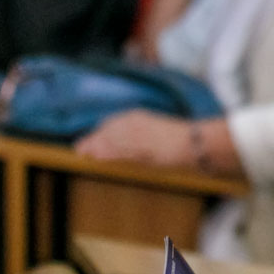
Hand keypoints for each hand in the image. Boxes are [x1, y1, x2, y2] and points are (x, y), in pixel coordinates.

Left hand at [74, 110, 194, 166]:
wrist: (193, 143)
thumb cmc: (182, 138)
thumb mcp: (159, 130)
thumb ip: (143, 134)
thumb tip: (134, 144)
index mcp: (138, 116)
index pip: (112, 122)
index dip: (101, 131)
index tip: (92, 138)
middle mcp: (134, 124)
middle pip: (107, 131)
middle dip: (93, 139)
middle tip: (81, 147)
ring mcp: (136, 136)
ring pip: (109, 141)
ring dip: (95, 146)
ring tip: (83, 152)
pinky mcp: (139, 149)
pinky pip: (117, 151)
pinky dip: (105, 153)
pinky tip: (95, 157)